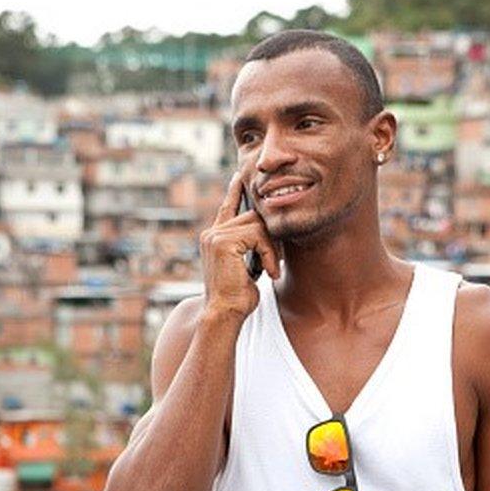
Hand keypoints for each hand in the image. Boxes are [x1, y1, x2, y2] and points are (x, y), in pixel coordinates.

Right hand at [199, 170, 280, 319]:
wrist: (224, 313)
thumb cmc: (237, 297)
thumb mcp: (247, 267)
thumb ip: (251, 248)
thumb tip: (268, 234)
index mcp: (214, 238)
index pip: (227, 208)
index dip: (234, 191)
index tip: (239, 176)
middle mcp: (211, 233)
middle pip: (252, 216)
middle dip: (271, 235)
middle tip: (278, 259)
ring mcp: (215, 236)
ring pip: (257, 225)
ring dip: (272, 247)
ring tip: (273, 269)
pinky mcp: (222, 241)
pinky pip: (258, 235)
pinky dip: (269, 254)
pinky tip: (269, 272)